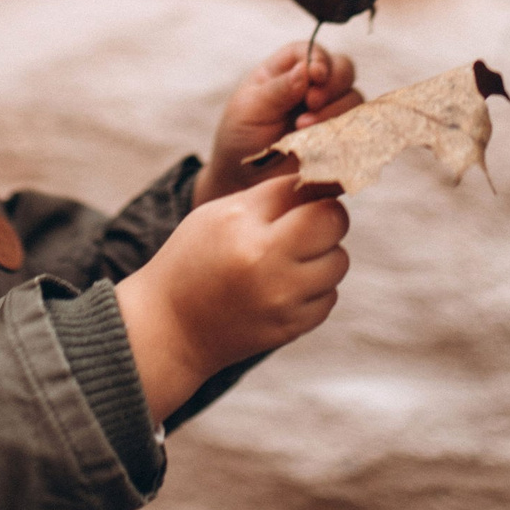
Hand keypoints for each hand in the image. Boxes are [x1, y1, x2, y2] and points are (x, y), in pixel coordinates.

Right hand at [115, 175, 351, 420]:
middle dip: (324, 218)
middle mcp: (272, 271)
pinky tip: (283, 284)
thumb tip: (327, 180)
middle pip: (335, 225)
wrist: (171, 328)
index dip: (316, 188)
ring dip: (321, 254)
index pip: (311, 196)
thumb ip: (273, 194)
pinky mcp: (293, 328)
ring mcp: (285, 305)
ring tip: (285, 256)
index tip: (309, 191)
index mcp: (249, 235)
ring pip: (338, 261)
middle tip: (298, 222)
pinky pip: (329, 295)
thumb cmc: (194, 259)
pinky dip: (314, 287)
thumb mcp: (221, 213)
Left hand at [194, 42, 360, 205]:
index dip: (319, 59)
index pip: (313, 51)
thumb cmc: (241, 137)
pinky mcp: (340, 137)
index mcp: (288, 70)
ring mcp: (331, 111)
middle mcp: (314, 87)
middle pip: (343, 69)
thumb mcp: (250, 109)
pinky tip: (324, 142)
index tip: (315, 76)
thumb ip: (278, 89)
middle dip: (333, 83)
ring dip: (335, 110)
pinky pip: (358, 128)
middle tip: (311, 103)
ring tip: (304, 128)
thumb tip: (306, 70)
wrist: (243, 179)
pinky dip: (346, 131)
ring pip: (354, 98)